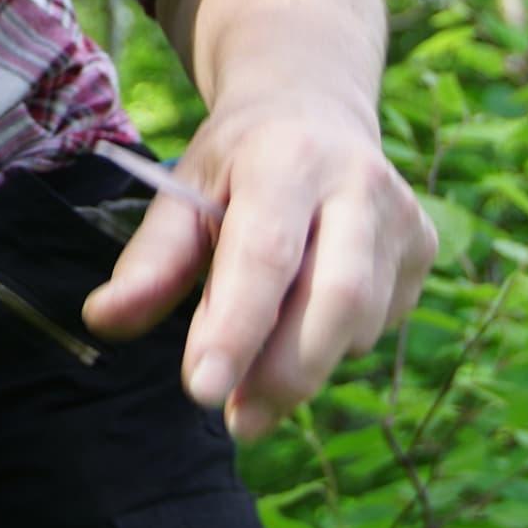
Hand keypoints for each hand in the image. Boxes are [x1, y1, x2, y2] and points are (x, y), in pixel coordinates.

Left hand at [78, 94, 436, 443]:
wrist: (313, 109)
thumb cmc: (236, 165)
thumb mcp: (183, 193)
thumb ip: (149, 262)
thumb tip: (102, 320)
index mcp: (285, 156)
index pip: (264, 255)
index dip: (236, 328)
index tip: (202, 391)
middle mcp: (358, 180)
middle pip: (337, 298)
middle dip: (286, 372)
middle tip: (237, 418)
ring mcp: (402, 214)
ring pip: (361, 322)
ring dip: (304, 364)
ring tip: (257, 362)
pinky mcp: (425, 247)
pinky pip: (380, 324)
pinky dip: (333, 342)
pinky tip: (304, 314)